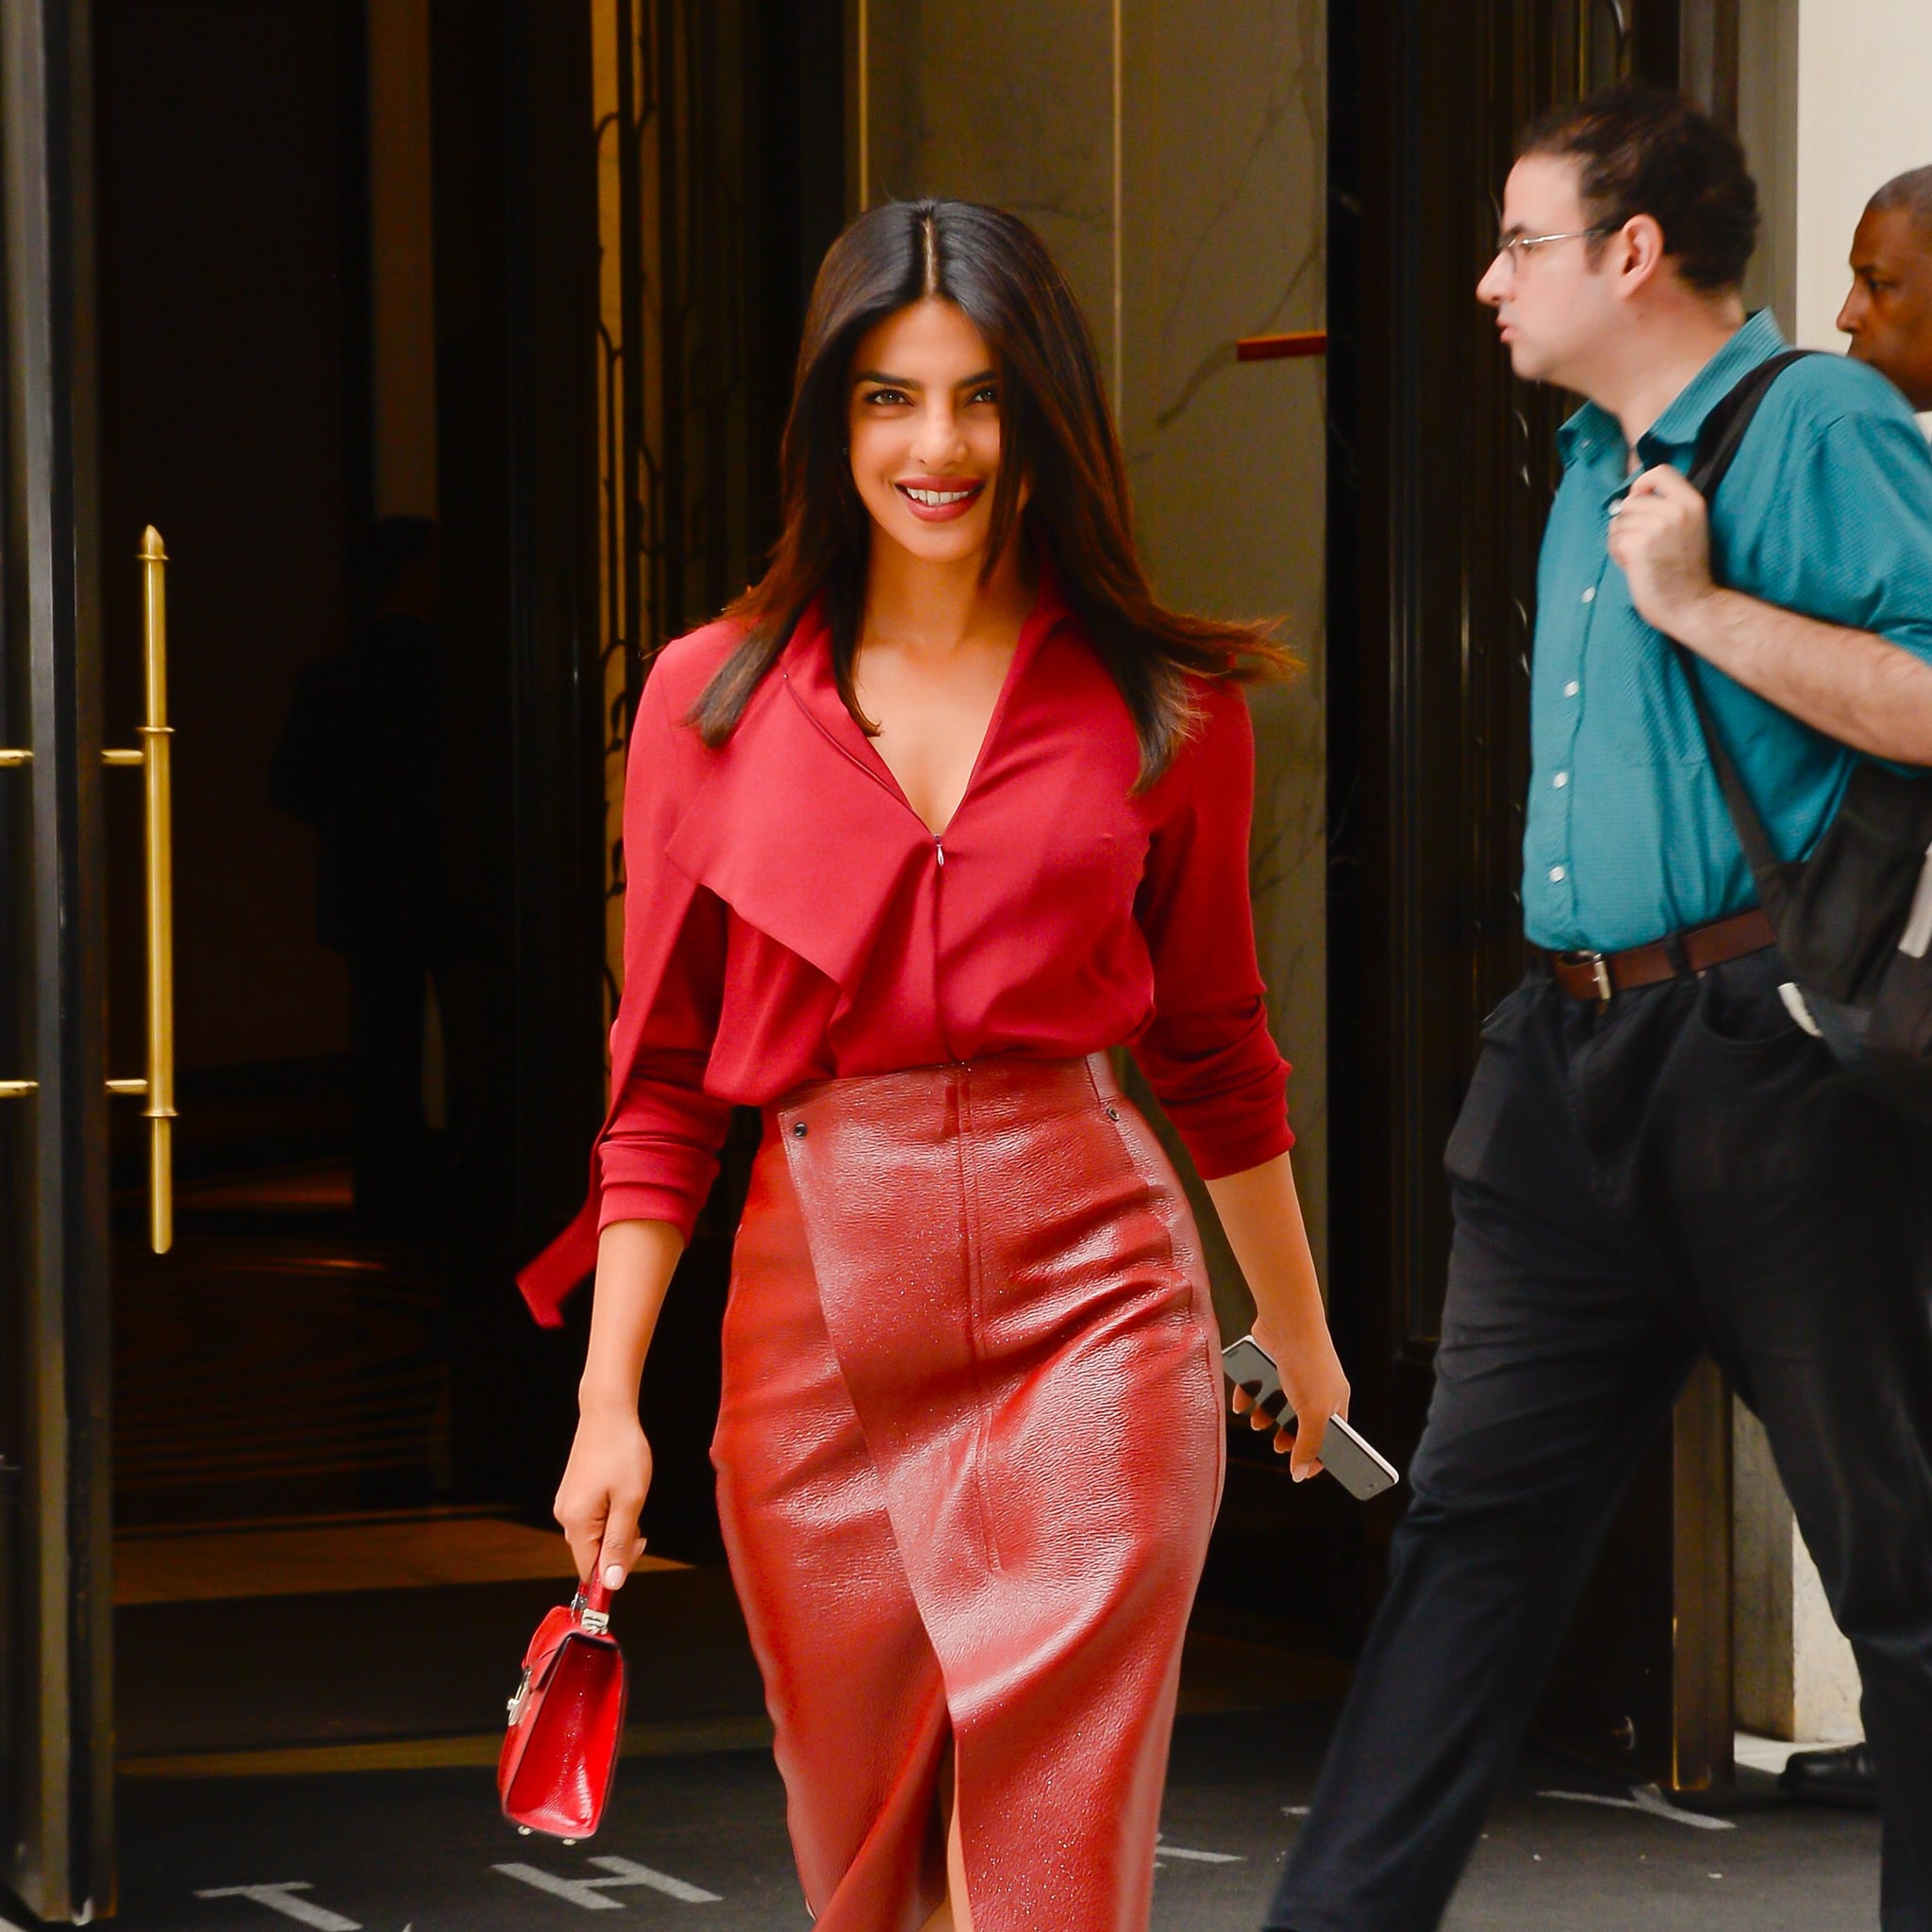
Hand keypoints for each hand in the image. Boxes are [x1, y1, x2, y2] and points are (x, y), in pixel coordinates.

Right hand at [554, 1407, 652, 1592]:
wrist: (608, 1412)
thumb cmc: (622, 1451)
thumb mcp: (630, 1500)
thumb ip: (619, 1543)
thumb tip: (611, 1582)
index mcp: (576, 1522)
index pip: (589, 1570)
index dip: (613, 1573)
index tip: (636, 1553)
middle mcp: (565, 1516)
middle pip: (592, 1554)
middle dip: (619, 1547)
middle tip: (640, 1524)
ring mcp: (567, 1503)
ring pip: (595, 1536)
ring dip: (617, 1530)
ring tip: (631, 1502)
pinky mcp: (573, 1493)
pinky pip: (593, 1520)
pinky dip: (611, 1516)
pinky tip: (622, 1496)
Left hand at [1231, 1317, 1350, 1483]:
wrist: (1286, 1322)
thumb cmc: (1308, 1365)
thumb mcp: (1314, 1414)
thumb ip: (1308, 1445)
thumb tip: (1299, 1474)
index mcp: (1335, 1401)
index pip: (1334, 1436)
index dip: (1320, 1456)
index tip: (1304, 1472)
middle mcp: (1316, 1387)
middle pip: (1303, 1421)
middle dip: (1289, 1436)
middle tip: (1278, 1445)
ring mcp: (1293, 1373)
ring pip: (1279, 1403)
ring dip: (1266, 1416)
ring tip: (1257, 1422)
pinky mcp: (1271, 1361)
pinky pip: (1258, 1384)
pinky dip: (1249, 1396)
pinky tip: (1243, 1404)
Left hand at [1607, 464, 1717, 637]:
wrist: (1693, 605)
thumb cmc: (1685, 571)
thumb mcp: (1688, 528)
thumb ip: (1667, 509)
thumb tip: (1631, 497)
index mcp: (1692, 503)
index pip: (1659, 472)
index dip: (1641, 484)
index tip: (1637, 501)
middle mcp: (1676, 510)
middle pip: (1630, 503)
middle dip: (1627, 524)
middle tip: (1642, 547)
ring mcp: (1658, 527)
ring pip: (1618, 522)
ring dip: (1621, 541)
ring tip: (1640, 559)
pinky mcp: (1640, 545)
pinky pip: (1614, 540)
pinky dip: (1617, 554)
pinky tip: (1634, 567)